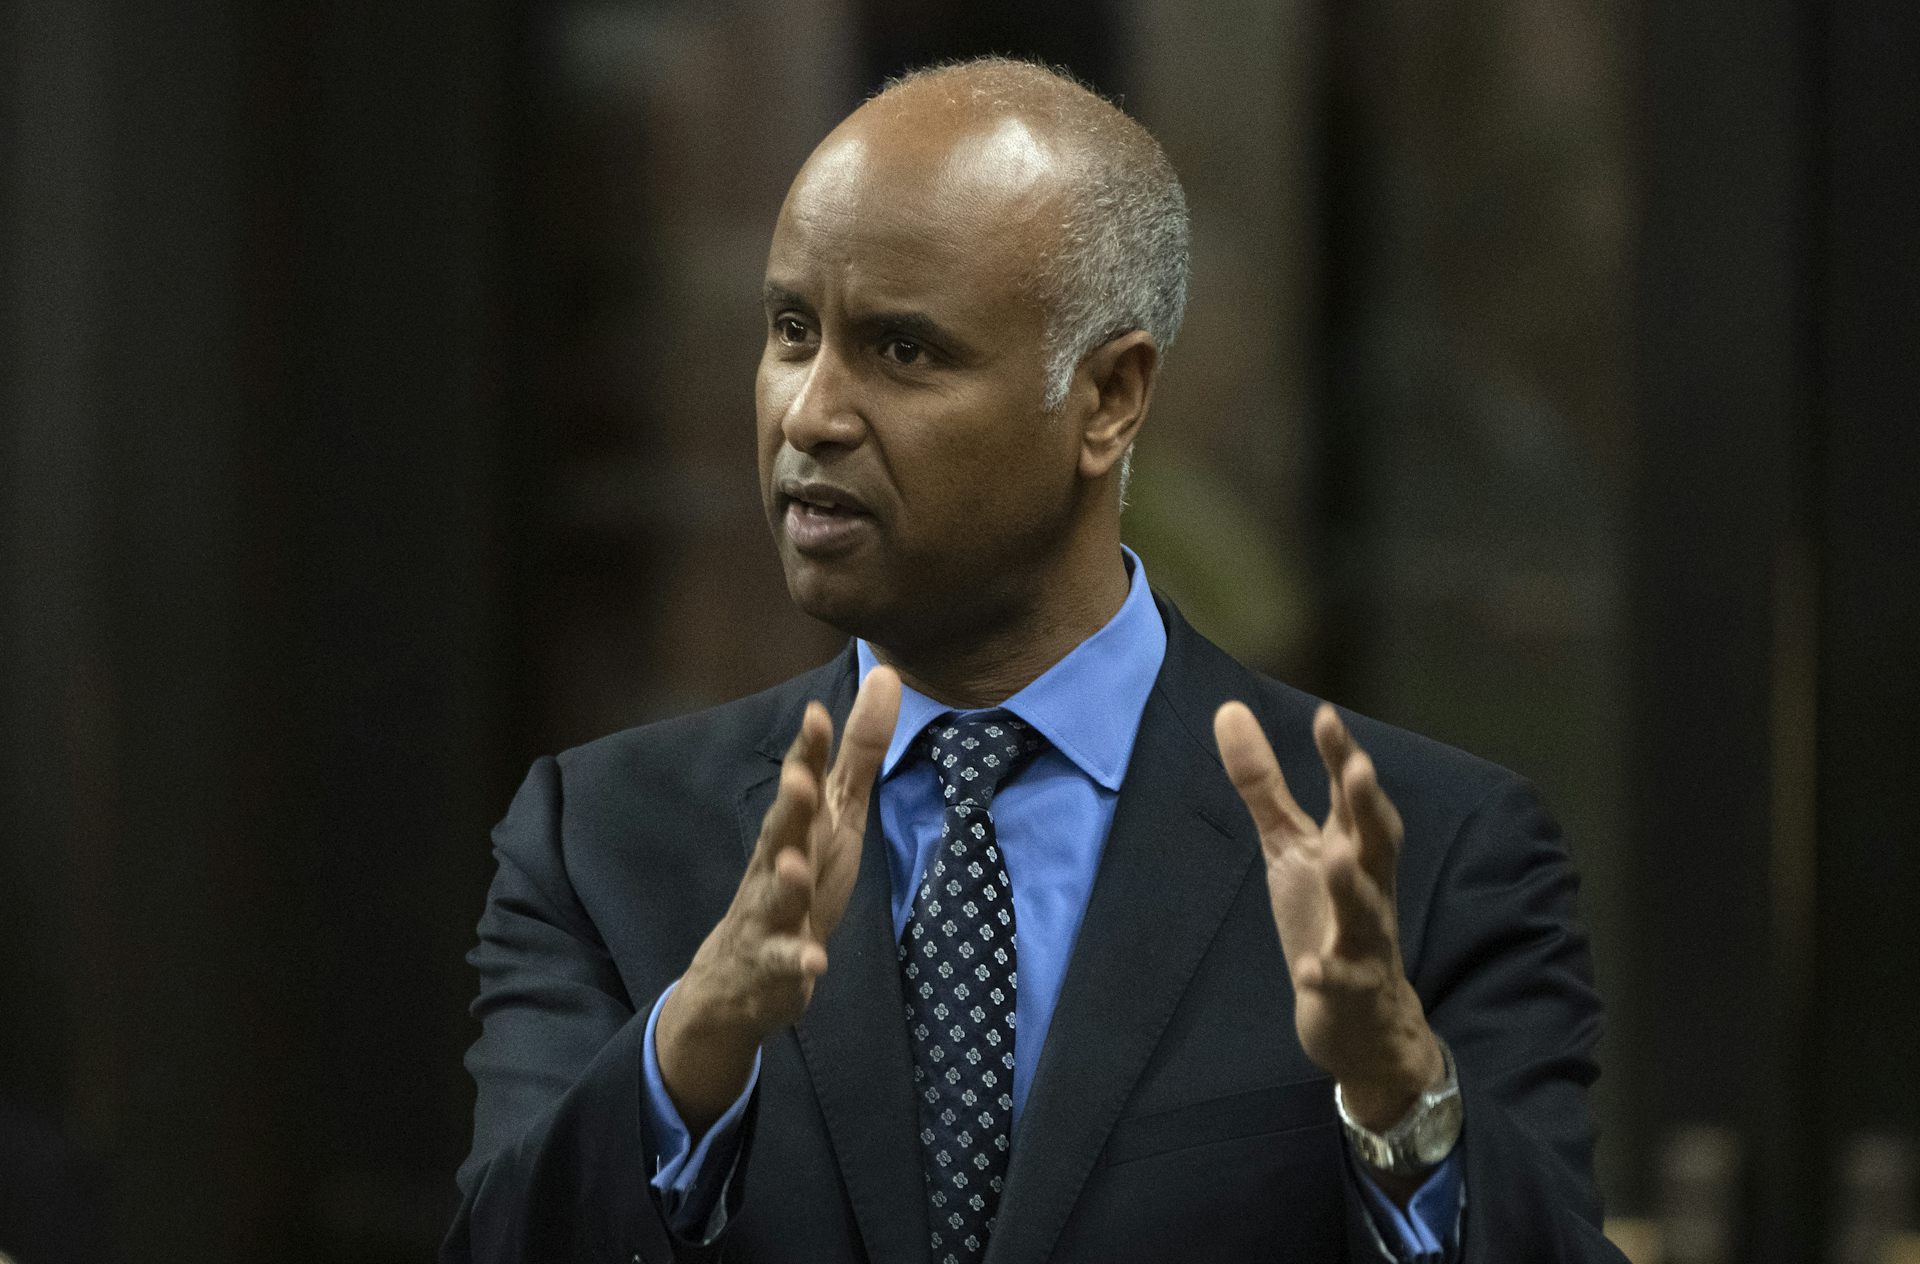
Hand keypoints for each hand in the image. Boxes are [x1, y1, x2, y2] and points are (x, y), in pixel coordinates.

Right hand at [657, 666, 900, 1132]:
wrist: (742, 972)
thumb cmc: (800, 874)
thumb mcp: (836, 813)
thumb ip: (859, 751)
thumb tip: (886, 673)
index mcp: (797, 824)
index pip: (802, 781)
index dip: (809, 750)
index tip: (817, 713)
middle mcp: (778, 861)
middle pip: (781, 830)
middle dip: (789, 805)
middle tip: (799, 779)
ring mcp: (772, 912)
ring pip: (776, 894)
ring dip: (787, 880)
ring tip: (798, 866)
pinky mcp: (775, 963)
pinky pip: (787, 962)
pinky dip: (798, 961)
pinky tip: (815, 962)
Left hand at [1213, 701, 1442, 1133]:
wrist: (1362, 1019)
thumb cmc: (1325, 917)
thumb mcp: (1289, 847)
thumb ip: (1264, 785)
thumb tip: (1229, 709)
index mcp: (1352, 850)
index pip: (1351, 797)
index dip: (1341, 758)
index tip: (1326, 717)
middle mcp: (1367, 888)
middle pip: (1377, 843)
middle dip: (1370, 806)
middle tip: (1358, 768)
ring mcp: (1363, 941)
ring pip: (1366, 910)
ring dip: (1352, 884)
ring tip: (1335, 856)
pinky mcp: (1350, 990)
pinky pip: (1343, 982)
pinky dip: (1328, 975)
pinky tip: (1310, 972)